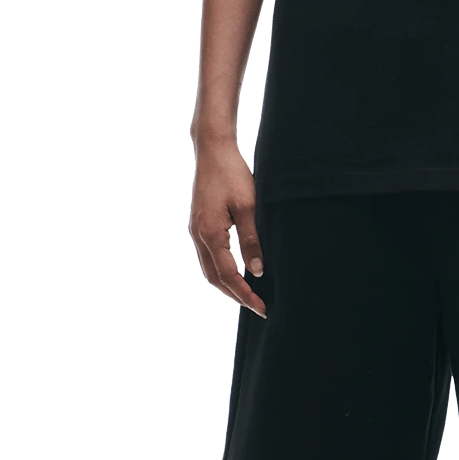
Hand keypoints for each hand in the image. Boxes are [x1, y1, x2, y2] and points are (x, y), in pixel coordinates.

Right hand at [188, 139, 266, 316]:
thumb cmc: (232, 175)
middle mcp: (199, 236)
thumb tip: (257, 271)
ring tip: (248, 295)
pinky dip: (222, 271)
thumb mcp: (248, 207)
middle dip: (236, 295)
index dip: (245, 294)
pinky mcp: (200, 225)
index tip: (261, 307)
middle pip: (215, 278)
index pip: (228, 275)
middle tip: (258, 307)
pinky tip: (236, 273)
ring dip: (228, 285)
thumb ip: (252, 240)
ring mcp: (196, 231)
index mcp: (211, 234)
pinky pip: (209, 257)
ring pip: (210, 269)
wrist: (212, 151)